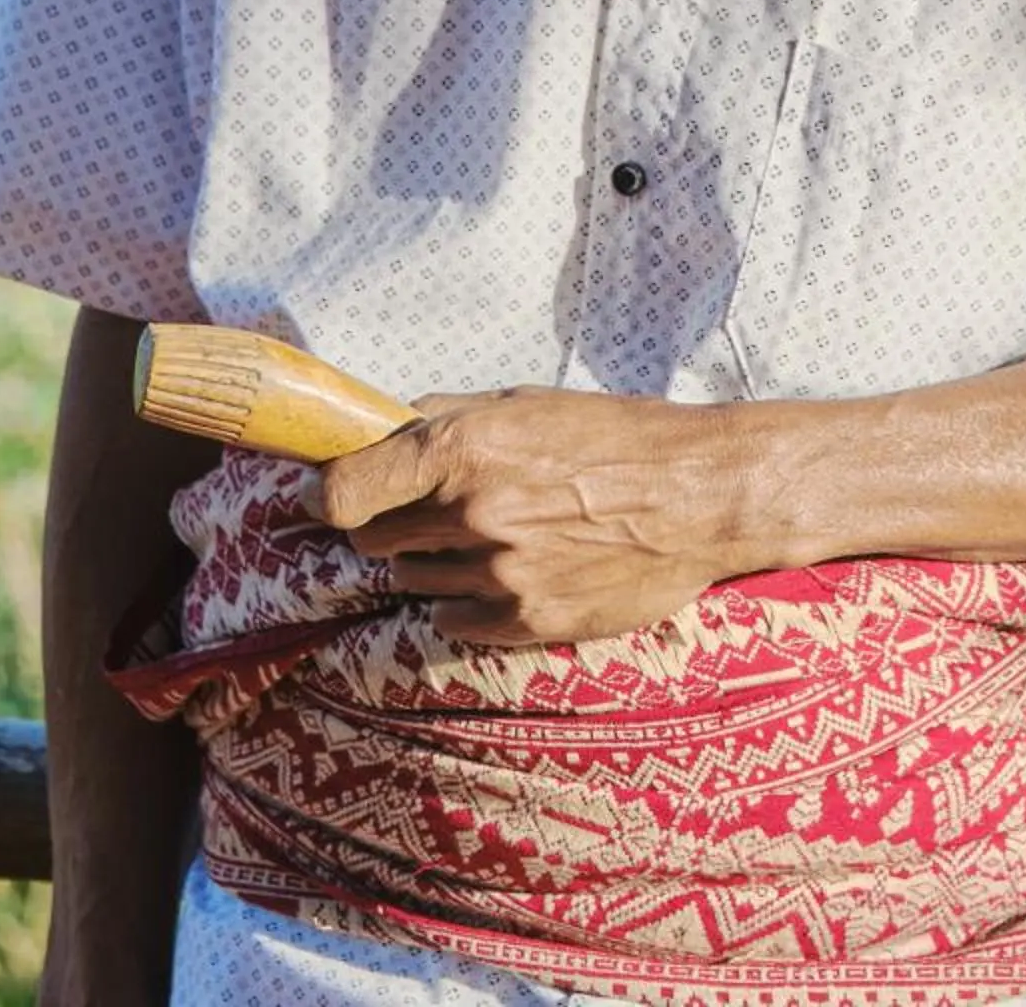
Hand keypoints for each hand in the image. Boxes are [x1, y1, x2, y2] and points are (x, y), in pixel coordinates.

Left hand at [302, 385, 760, 645]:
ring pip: (413, 581)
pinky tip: (509, 572)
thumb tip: (382, 429)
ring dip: (432, 562)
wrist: (697, 496)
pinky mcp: (525, 622)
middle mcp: (473, 511)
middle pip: (374, 539)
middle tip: (430, 511)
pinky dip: (466, 600)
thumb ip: (448, 417)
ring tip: (487, 538)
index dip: (329, 496)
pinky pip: (454, 619)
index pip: (346, 491)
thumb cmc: (616, 436)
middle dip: (391, 523)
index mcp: (465, 446)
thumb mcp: (527, 403)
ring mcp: (499, 573)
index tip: (331, 499)